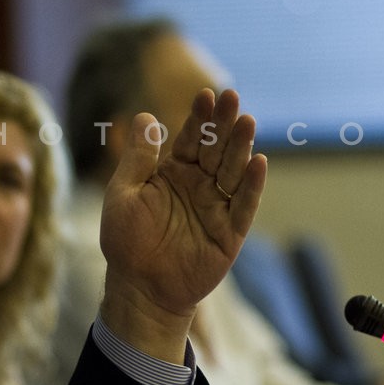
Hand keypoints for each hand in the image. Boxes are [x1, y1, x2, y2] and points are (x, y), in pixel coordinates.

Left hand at [99, 88, 266, 361]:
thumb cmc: (127, 241)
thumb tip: (146, 115)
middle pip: (216, 148)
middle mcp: (200, 184)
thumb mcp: (123, 194)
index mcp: (174, 172)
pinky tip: (259, 163)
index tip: (206, 96)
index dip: (199, 118)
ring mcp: (217, 207)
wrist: (139, 288)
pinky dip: (253, 186)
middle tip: (232, 97)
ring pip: (233, 171)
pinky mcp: (230, 232)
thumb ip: (138, 159)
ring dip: (241, 147)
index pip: (190, 138)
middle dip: (224, 123)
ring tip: (247, 121)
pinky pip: (244, 205)